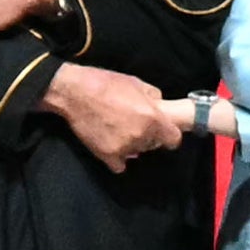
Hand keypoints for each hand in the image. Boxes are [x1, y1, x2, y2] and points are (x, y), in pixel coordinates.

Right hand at [39, 64, 186, 171]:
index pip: (173, 139)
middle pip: (153, 145)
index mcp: (153, 118)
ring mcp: (125, 148)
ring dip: (131, 146)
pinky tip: (111, 145)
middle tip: (134, 125)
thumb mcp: (137, 83)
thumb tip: (159, 105)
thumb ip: (154, 97)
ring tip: (118, 131)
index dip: (169, 136)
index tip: (164, 133)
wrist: (75, 92)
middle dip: (148, 137)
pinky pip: (119, 165)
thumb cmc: (107, 84)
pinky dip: (117, 158)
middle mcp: (142, 136)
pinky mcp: (107, 155)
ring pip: (136, 153)